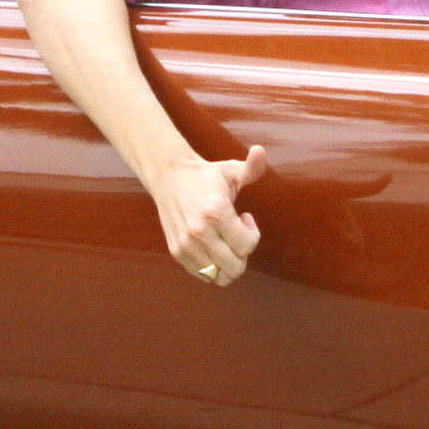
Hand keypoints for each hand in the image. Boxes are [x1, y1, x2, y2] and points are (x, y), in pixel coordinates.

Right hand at [154, 143, 268, 285]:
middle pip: (235, 268)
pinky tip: (211, 245)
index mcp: (216, 212)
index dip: (253, 234)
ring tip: (224, 240)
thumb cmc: (205, 176)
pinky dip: (213, 266)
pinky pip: (203, 274)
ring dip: (228, 262)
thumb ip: (252, 166)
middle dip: (242, 253)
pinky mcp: (177, 252)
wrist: (168, 176)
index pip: (247, 246)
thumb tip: (260, 151)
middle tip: (237, 233)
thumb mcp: (231, 170)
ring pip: (219, 276)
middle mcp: (199, 232)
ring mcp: (186, 245)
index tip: (245, 217)